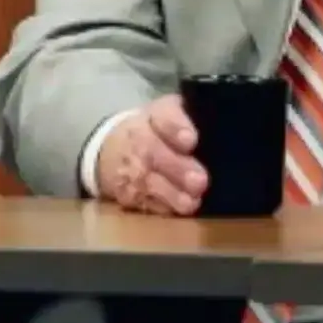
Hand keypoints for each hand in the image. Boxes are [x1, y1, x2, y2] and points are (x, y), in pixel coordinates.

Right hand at [95, 94, 207, 215]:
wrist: (110, 148)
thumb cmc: (154, 130)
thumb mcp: (170, 112)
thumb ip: (189, 117)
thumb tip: (211, 128)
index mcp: (155, 116)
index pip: (165, 118)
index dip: (176, 129)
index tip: (191, 140)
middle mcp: (138, 141)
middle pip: (155, 153)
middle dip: (178, 169)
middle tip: (200, 181)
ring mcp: (130, 169)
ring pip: (149, 183)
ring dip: (171, 194)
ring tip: (191, 202)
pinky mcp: (128, 194)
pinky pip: (145, 202)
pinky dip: (163, 208)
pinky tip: (180, 209)